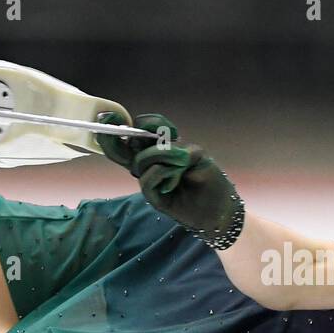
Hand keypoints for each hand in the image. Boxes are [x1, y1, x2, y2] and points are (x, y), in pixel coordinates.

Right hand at [96, 112, 245, 249]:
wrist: (222, 209)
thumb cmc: (212, 182)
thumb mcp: (198, 156)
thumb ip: (179, 149)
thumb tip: (163, 147)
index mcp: (163, 150)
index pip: (144, 132)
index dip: (145, 124)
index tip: (151, 123)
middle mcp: (153, 164)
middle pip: (127, 147)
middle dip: (116, 134)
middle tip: (111, 123)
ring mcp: (152, 180)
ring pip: (139, 161)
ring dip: (159, 156)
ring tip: (182, 164)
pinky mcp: (155, 198)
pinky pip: (147, 181)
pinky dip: (158, 174)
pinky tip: (173, 176)